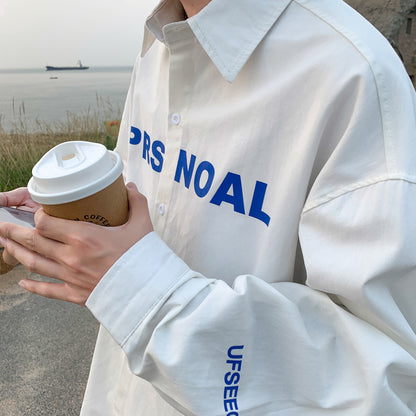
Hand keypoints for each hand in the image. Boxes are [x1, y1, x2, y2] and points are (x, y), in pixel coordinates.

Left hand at [0, 183, 152, 305]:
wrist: (148, 292)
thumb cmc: (143, 259)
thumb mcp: (142, 225)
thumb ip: (136, 202)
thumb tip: (131, 187)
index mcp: (84, 237)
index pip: (46, 223)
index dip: (38, 216)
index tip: (40, 212)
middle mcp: (70, 256)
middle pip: (33, 241)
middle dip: (13, 231)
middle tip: (1, 225)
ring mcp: (70, 277)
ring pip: (34, 263)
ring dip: (16, 253)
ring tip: (4, 245)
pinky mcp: (75, 294)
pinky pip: (48, 290)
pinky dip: (32, 287)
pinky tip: (23, 282)